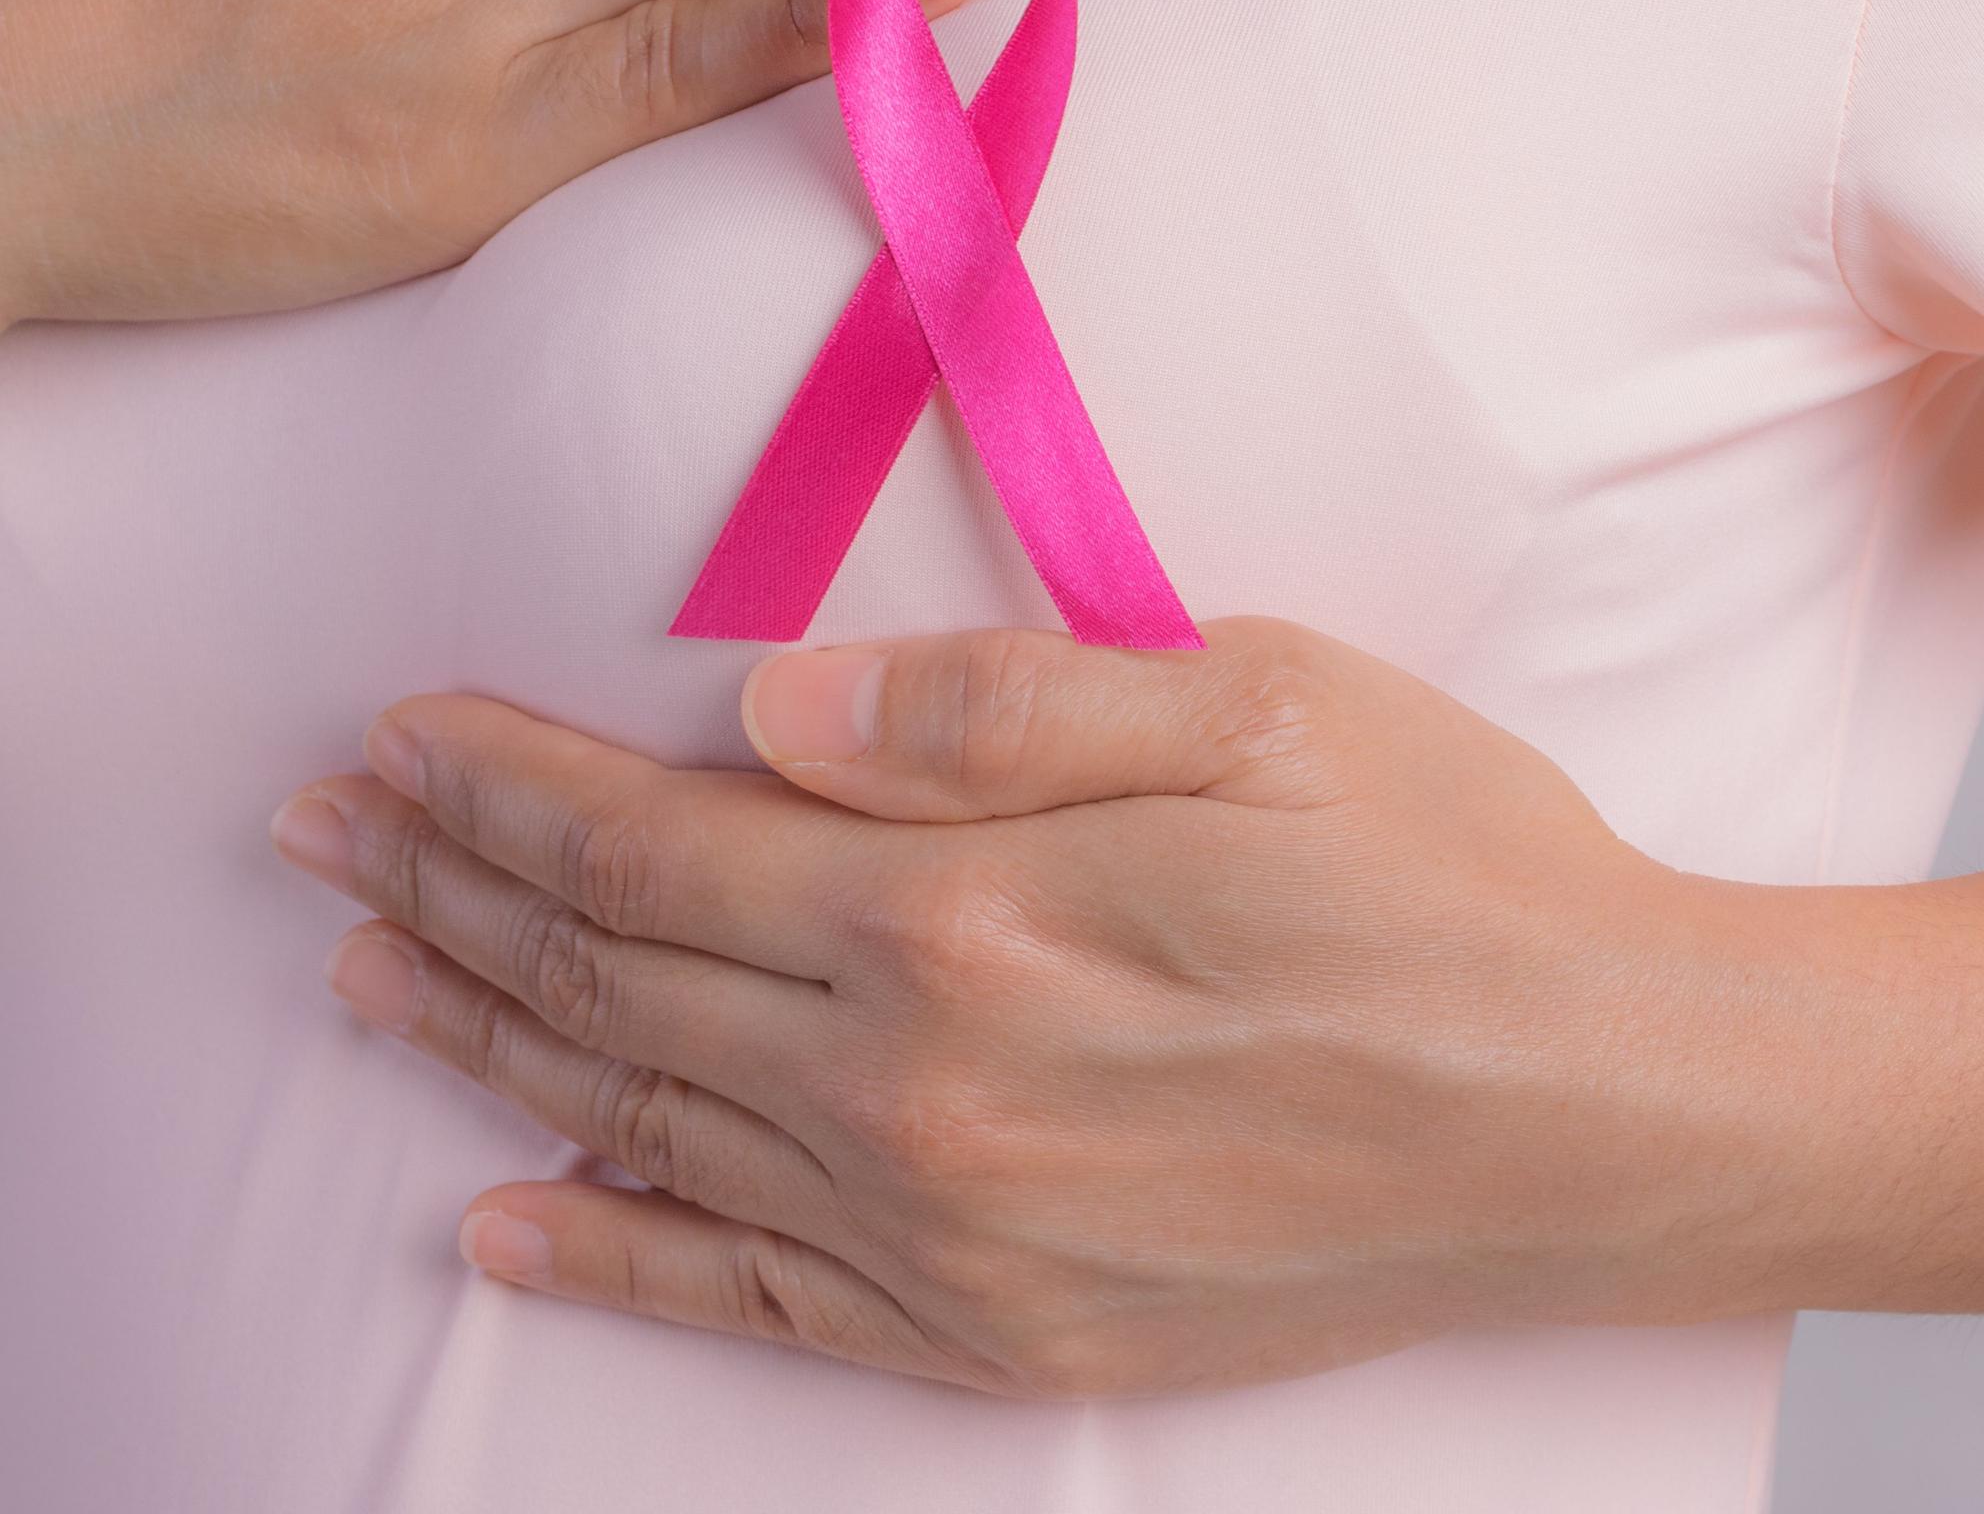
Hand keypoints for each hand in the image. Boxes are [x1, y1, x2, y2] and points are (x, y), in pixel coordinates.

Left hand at [269, 623, 1762, 1396]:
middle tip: (325, 839)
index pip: (660, 838)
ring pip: (651, 1121)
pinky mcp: (1004, 1328)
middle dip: (455, 890)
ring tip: (374, 979)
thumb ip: (995, 707)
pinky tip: (513, 1216)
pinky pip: (751, 1296)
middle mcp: (923, 1088)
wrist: (1610, 1114)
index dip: (508, 782)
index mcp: (972, 911)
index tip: (400, 737)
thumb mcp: (1262, 707)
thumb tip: (764, 705)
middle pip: (619, 977)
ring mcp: (954, 1230)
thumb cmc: (1459, 879)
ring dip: (494, 1041)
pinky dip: (614, 1250)